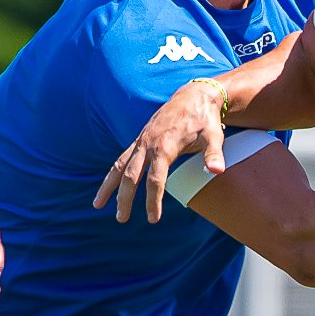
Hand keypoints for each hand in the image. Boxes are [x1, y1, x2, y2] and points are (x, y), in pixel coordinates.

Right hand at [93, 80, 224, 223]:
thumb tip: (217, 171)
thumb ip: (213, 155)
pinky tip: (107, 187)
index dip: (153, 200)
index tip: (153, 219)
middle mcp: (147, 144)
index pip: (155, 179)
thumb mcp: (214, 135)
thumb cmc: (204, 118)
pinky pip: (121, 158)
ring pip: (119, 166)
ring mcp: (141, 141)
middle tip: (122, 219)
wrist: (192, 96)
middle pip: (131, 176)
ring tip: (97, 205)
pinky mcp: (139, 140)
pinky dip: (112, 174)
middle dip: (125, 198)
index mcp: (164, 146)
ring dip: (108, 187)